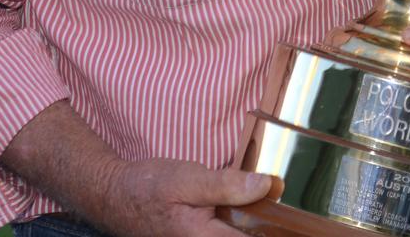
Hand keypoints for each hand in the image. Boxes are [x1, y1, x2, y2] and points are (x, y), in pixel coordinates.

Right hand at [98, 157, 272, 236]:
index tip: (292, 214)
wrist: (116, 197)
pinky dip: (236, 225)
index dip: (275, 227)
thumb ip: (227, 184)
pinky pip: (225, 235)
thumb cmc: (149, 187)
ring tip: (265, 203)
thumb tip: (267, 185)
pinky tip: (243, 209)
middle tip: (279, 202)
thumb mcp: (187, 178)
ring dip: (250, 224)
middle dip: (263, 224)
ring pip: (236, 235)